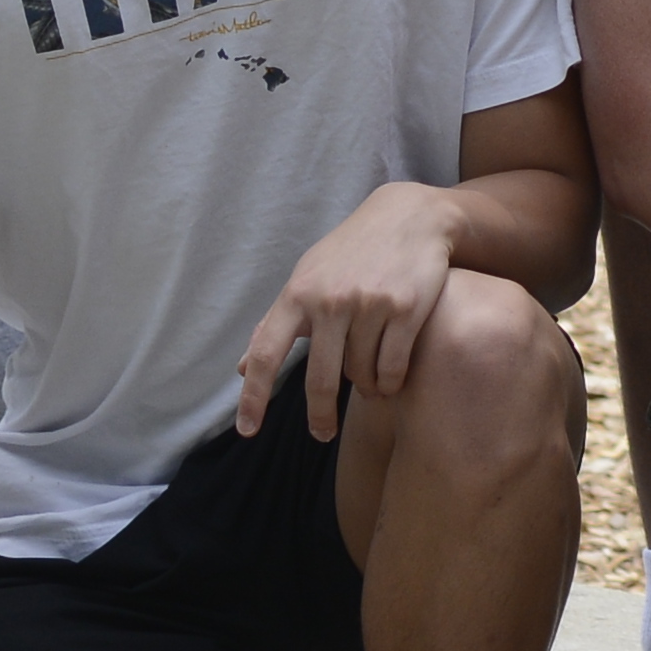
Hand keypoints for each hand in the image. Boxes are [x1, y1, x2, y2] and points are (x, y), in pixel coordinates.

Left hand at [236, 181, 472, 441]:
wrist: (410, 217)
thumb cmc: (351, 254)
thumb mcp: (307, 279)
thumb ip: (274, 326)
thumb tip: (241, 370)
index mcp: (298, 294)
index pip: (266, 354)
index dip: (254, 397)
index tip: (247, 431)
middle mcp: (330, 300)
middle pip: (319, 379)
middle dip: (320, 416)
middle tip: (322, 433)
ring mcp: (369, 304)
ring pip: (361, 374)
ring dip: (365, 385)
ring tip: (369, 375)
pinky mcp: (406, 308)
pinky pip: (392, 369)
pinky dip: (390, 382)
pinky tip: (390, 378)